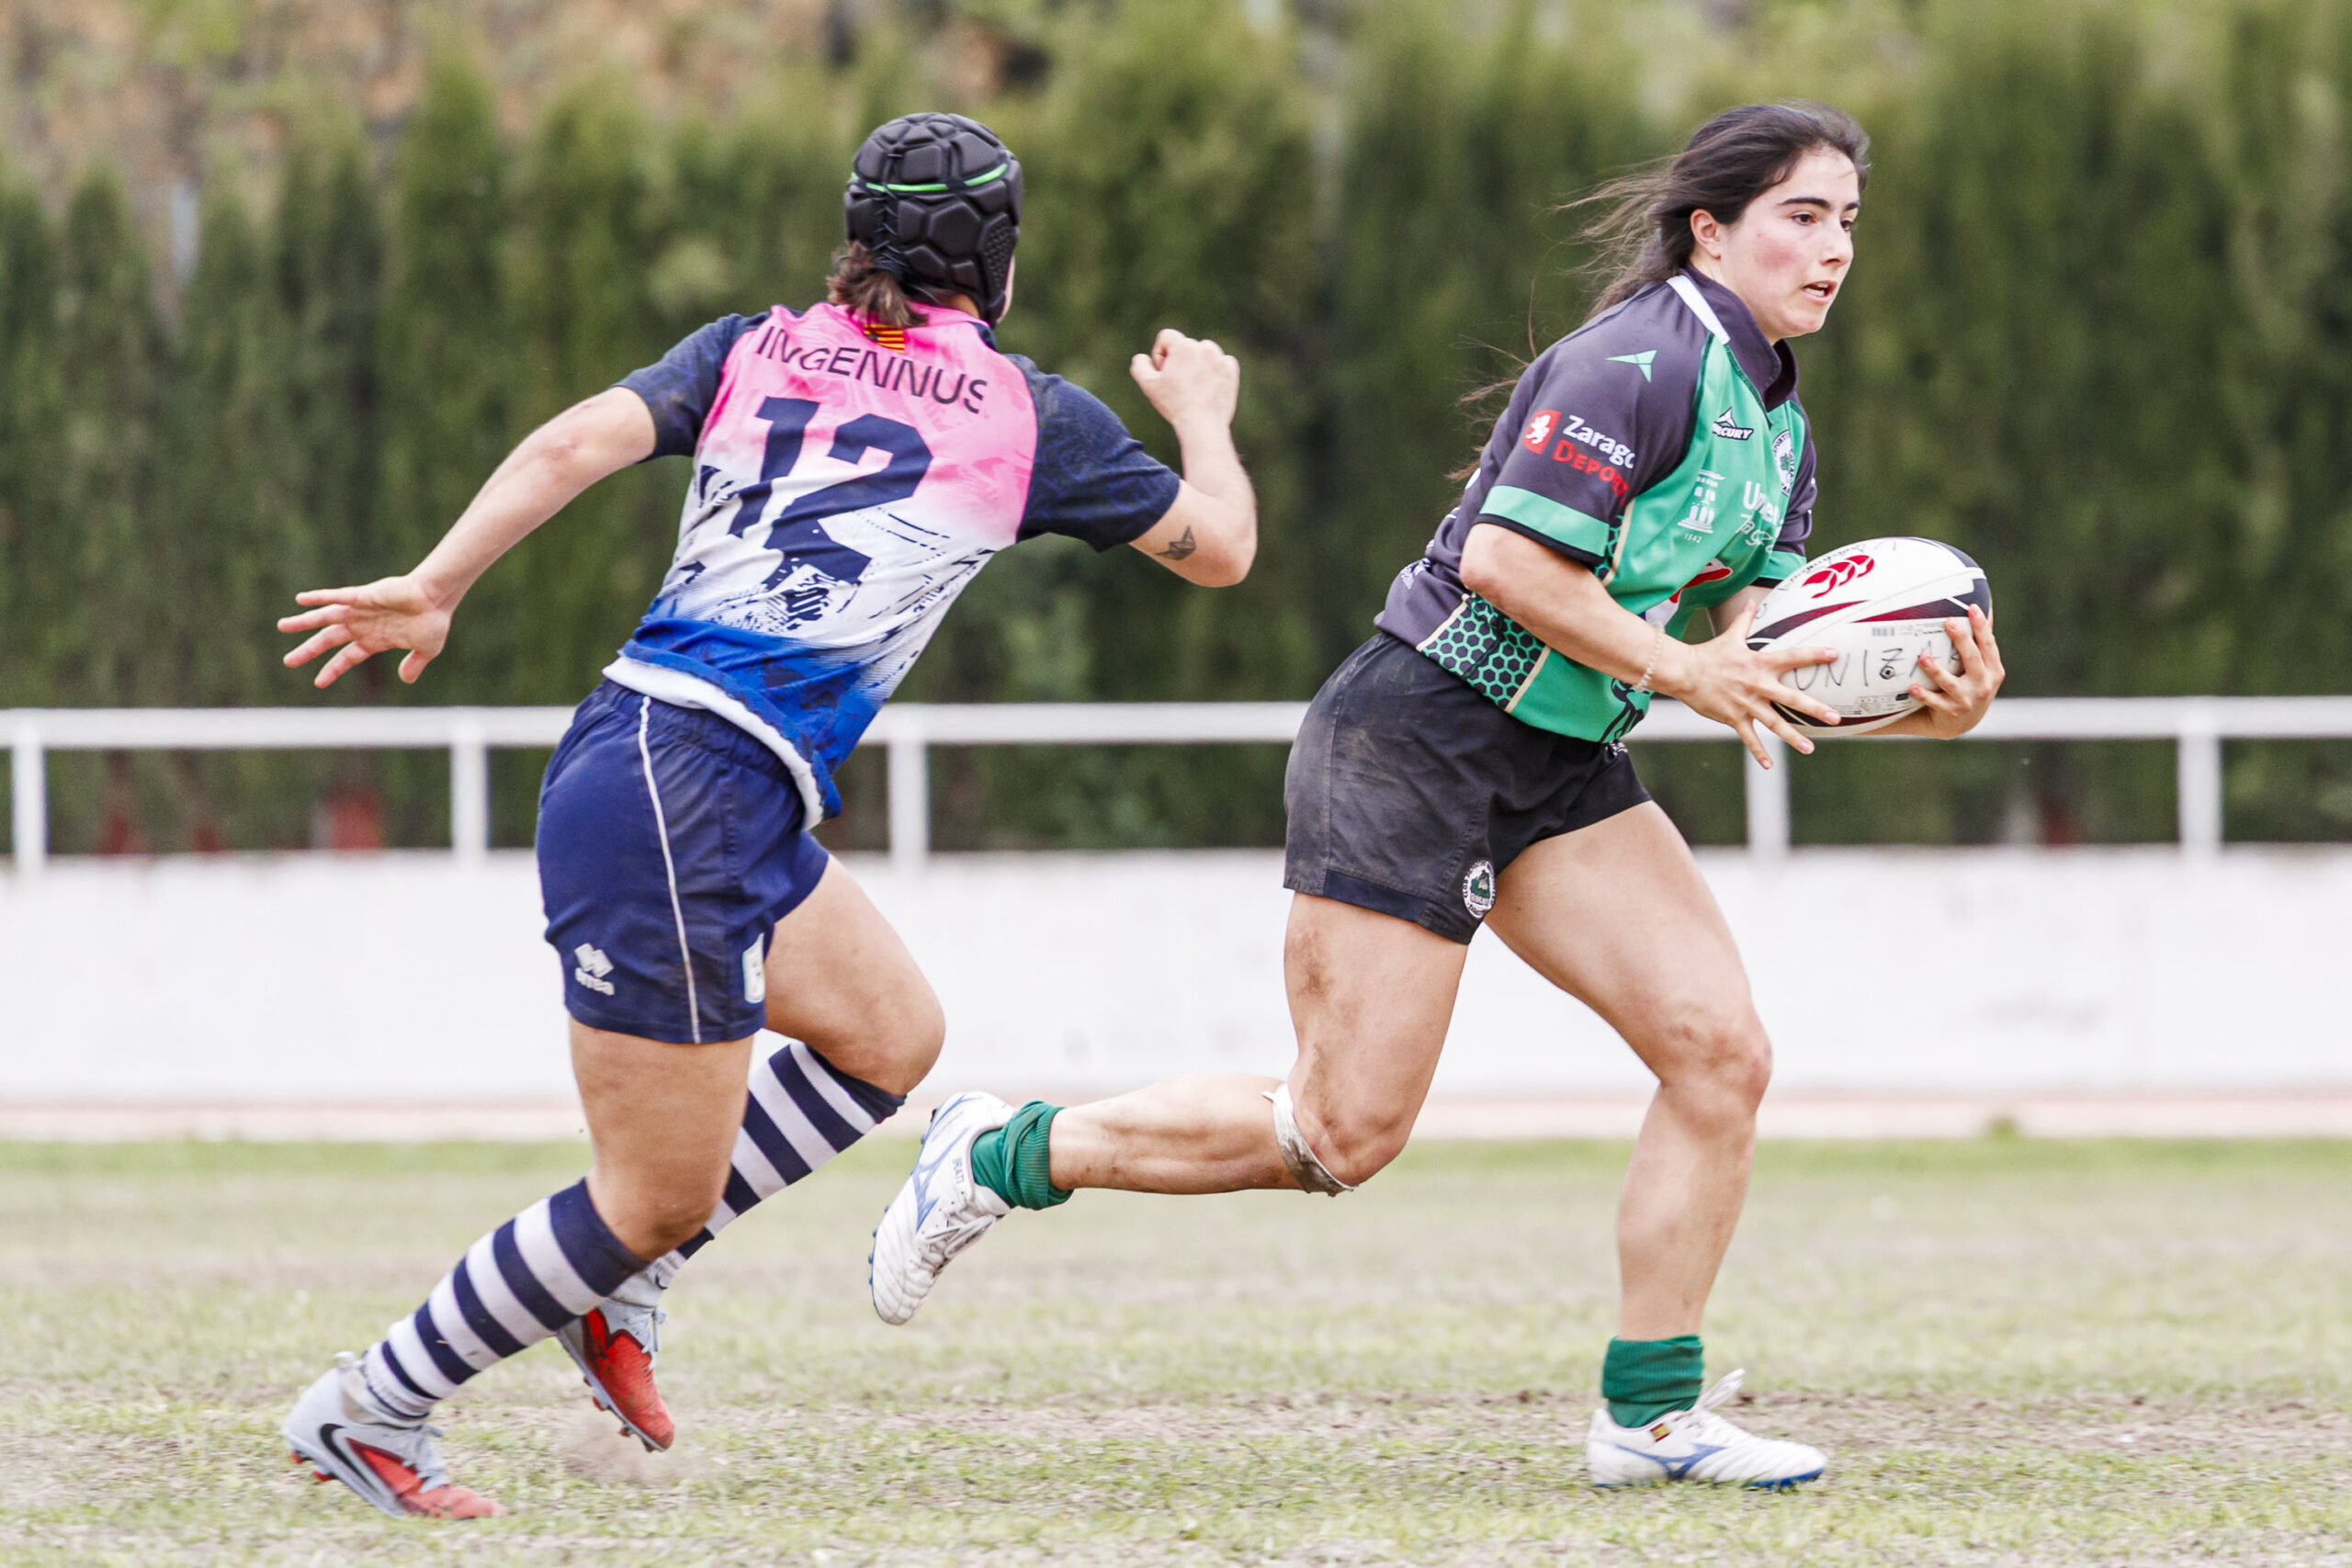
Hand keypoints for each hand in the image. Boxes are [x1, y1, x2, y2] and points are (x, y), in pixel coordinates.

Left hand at [278, 575, 452, 687]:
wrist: (437, 599)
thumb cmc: (433, 622)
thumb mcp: (425, 650)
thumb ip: (414, 665)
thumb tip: (406, 679)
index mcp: (375, 640)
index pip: (347, 657)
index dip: (332, 669)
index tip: (318, 681)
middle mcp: (362, 625)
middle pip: (328, 639)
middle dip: (308, 650)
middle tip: (288, 661)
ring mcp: (360, 610)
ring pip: (325, 618)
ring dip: (303, 622)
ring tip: (282, 626)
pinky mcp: (363, 596)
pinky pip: (337, 596)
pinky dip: (319, 598)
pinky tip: (301, 599)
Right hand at [1130, 328, 1239, 431]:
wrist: (1203, 425)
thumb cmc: (1174, 404)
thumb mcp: (1148, 385)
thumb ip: (1139, 365)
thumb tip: (1142, 357)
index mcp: (1183, 346)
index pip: (1166, 337)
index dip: (1160, 354)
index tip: (1163, 373)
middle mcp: (1203, 347)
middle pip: (1184, 346)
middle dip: (1178, 361)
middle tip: (1178, 385)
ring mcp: (1219, 358)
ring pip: (1203, 353)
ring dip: (1196, 364)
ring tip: (1193, 387)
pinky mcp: (1230, 370)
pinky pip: (1219, 362)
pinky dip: (1213, 371)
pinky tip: (1207, 387)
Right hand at [1656, 603, 1840, 765]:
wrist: (1684, 672)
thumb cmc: (1709, 654)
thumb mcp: (1730, 636)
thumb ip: (1744, 620)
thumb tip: (1750, 600)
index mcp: (1760, 664)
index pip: (1793, 657)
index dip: (1814, 655)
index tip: (1835, 654)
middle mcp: (1758, 685)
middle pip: (1791, 698)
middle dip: (1815, 708)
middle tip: (1836, 718)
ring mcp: (1746, 704)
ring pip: (1775, 723)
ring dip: (1793, 737)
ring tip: (1810, 749)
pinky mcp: (1734, 718)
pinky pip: (1749, 738)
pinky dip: (1758, 752)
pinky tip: (1769, 765)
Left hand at [1905, 605, 2003, 736]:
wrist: (1961, 723)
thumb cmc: (1970, 687)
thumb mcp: (1982, 669)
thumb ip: (1981, 646)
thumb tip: (1983, 611)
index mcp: (1993, 670)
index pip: (1988, 645)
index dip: (1981, 627)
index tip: (1972, 608)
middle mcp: (1984, 685)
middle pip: (1973, 659)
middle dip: (1962, 640)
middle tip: (1948, 622)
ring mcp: (1968, 700)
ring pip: (1952, 683)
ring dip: (1937, 671)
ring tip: (1923, 658)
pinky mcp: (1951, 712)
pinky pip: (1935, 702)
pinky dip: (1924, 695)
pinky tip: (1912, 687)